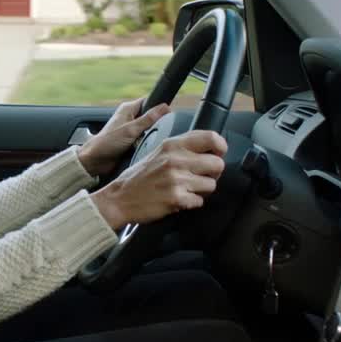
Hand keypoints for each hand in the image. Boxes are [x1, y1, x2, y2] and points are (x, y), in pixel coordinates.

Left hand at [77, 98, 170, 177]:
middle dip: (155, 125)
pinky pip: (144, 141)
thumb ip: (148, 119)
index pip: (149, 101)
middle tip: (155, 131)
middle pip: (151, 117)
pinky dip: (145, 144)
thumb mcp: (131, 129)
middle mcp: (129, 117)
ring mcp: (130, 130)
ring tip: (146, 141)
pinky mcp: (131, 141)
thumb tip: (164, 107)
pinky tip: (144, 148)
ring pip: (149, 131)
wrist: (95, 161)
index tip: (167, 114)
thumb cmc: (106, 143)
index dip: (158, 106)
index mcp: (128, 109)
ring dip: (150, 136)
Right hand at [90, 130, 228, 230]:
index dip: (220, 147)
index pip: (211, 138)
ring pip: (211, 185)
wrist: (120, 198)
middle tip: (201, 177)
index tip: (218, 153)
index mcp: (172, 145)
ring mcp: (177, 179)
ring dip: (202, 190)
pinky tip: (179, 199)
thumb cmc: (139, 177)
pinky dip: (192, 203)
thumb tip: (209, 149)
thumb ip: (181, 148)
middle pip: (217, 164)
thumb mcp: (158, 152)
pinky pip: (200, 201)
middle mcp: (176, 159)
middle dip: (213, 173)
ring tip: (186, 189)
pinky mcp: (177, 198)